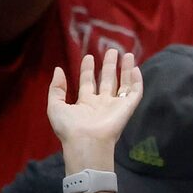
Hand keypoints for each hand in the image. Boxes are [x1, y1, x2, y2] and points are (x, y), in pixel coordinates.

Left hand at [47, 44, 142, 169]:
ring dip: (125, 69)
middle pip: (107, 81)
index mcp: (85, 104)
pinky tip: (135, 68)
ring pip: (123, 84)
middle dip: (109, 66)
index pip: (88, 83)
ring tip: (127, 54)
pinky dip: (137, 81)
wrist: (86, 142)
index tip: (88, 57)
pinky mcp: (127, 108)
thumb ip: (56, 88)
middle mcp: (101, 104)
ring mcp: (115, 106)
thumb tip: (58, 69)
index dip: (88, 70)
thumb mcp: (55, 106)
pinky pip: (135, 92)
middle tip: (111, 50)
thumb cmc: (69, 127)